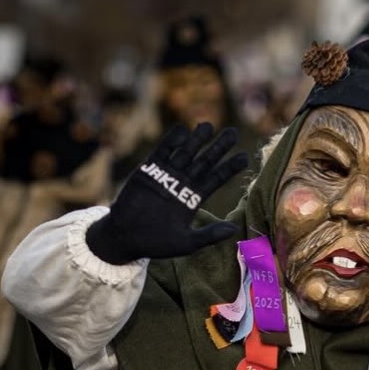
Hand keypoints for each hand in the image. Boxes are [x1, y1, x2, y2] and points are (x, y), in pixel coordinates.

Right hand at [85, 123, 248, 264]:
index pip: (215, 179)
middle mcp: (182, 183)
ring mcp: (165, 176)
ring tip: (209, 125)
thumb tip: (234, 229)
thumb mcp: (187, 243)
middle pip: (204, 161)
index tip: (245, 157)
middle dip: (218, 147)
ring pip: (185, 153)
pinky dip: (171, 142)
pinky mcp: (147, 171)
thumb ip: (209, 235)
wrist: (124, 238)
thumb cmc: (155, 243)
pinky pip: (162, 153)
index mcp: (193, 198)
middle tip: (233, 133)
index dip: (229, 168)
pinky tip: (183, 130)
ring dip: (197, 139)